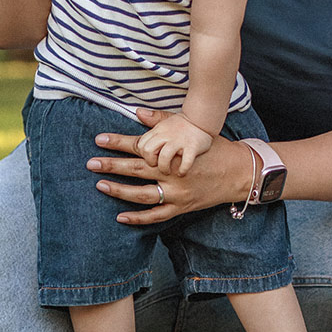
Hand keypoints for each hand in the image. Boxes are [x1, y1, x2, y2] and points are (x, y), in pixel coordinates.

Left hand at [87, 110, 252, 223]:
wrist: (239, 172)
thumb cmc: (215, 149)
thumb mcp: (191, 133)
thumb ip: (163, 122)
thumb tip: (138, 113)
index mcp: (174, 153)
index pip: (141, 146)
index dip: (119, 142)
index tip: (99, 140)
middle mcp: (173, 174)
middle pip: (137, 169)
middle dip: (112, 166)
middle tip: (91, 163)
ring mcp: (177, 193)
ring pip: (143, 195)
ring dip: (120, 190)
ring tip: (100, 185)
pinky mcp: (182, 207)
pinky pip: (156, 216)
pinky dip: (138, 218)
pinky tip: (120, 216)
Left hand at [137, 113, 213, 174]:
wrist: (206, 119)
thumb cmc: (185, 124)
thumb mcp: (167, 119)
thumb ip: (153, 119)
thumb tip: (138, 112)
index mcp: (160, 129)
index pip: (141, 144)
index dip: (143, 154)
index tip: (151, 158)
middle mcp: (168, 135)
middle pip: (148, 150)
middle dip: (150, 161)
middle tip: (157, 166)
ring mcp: (180, 141)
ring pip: (163, 158)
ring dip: (164, 168)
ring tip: (169, 171)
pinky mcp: (193, 147)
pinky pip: (185, 163)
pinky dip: (182, 170)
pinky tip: (182, 173)